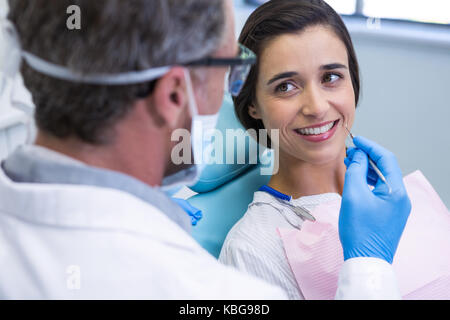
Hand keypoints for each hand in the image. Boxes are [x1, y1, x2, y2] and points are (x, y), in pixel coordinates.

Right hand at [339, 136, 410, 263]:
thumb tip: (357, 155)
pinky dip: (368, 182)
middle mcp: (401, 197)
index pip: (386, 159)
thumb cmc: (360, 231)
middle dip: (368, 158)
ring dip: (367, 169)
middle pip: (385, 168)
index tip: (356, 140)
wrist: (366, 260)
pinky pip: (380, 191)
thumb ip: (355, 170)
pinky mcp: (389, 213)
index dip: (370, 147)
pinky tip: (357, 180)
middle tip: (350, 152)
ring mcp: (396, 206)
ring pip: (382, 179)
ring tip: (350, 164)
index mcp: (396, 191)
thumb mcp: (353, 195)